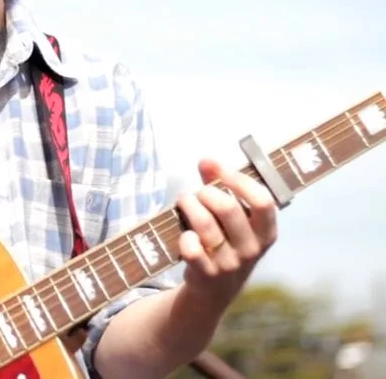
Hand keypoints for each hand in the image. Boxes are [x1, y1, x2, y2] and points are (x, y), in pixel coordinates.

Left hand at [175, 158, 278, 307]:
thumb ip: (220, 186)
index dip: (239, 180)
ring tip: (184, 202)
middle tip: (197, 192)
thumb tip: (206, 161)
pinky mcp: (207, 274)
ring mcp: (230, 263)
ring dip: (189, 206)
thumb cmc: (226, 240)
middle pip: (228, 209)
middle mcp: (251, 249)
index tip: (218, 170)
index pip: (262, 201)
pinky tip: (185, 234)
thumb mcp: (233, 218)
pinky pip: (191, 249)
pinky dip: (184, 236)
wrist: (216, 289)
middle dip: (206, 192)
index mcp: (266, 232)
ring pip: (205, 224)